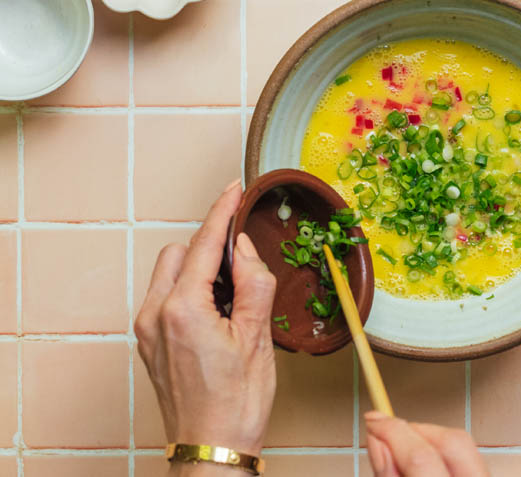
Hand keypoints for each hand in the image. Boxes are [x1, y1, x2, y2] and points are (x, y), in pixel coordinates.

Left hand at [134, 180, 277, 465]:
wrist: (212, 448)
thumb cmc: (237, 403)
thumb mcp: (258, 337)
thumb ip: (252, 282)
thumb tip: (243, 247)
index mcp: (182, 310)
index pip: (203, 244)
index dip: (221, 211)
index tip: (233, 189)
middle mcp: (155, 315)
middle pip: (178, 253)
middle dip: (209, 247)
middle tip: (245, 262)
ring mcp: (147, 330)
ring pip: (169, 274)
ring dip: (199, 270)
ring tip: (234, 297)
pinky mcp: (148, 342)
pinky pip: (166, 297)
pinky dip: (190, 290)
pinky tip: (218, 312)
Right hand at [365, 412, 488, 476]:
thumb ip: (388, 475)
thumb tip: (378, 439)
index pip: (421, 457)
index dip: (392, 432)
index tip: (374, 421)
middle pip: (453, 440)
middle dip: (416, 430)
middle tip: (388, 432)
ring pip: (463, 444)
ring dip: (429, 439)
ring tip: (404, 452)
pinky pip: (469, 457)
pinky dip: (443, 452)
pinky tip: (427, 462)